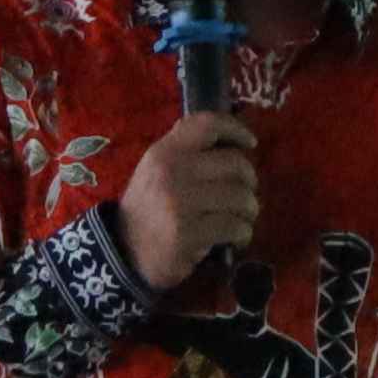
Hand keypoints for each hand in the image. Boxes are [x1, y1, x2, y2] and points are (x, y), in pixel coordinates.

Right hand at [115, 114, 262, 295]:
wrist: (125, 253)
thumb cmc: (148, 209)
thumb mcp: (156, 170)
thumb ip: (184, 151)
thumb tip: (226, 136)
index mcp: (164, 152)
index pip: (207, 125)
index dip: (236, 129)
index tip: (251, 143)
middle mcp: (171, 172)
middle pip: (235, 163)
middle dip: (250, 182)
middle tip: (245, 195)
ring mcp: (180, 203)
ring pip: (240, 197)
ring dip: (249, 211)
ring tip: (241, 219)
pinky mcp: (188, 234)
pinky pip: (234, 227)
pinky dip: (242, 233)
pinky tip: (235, 239)